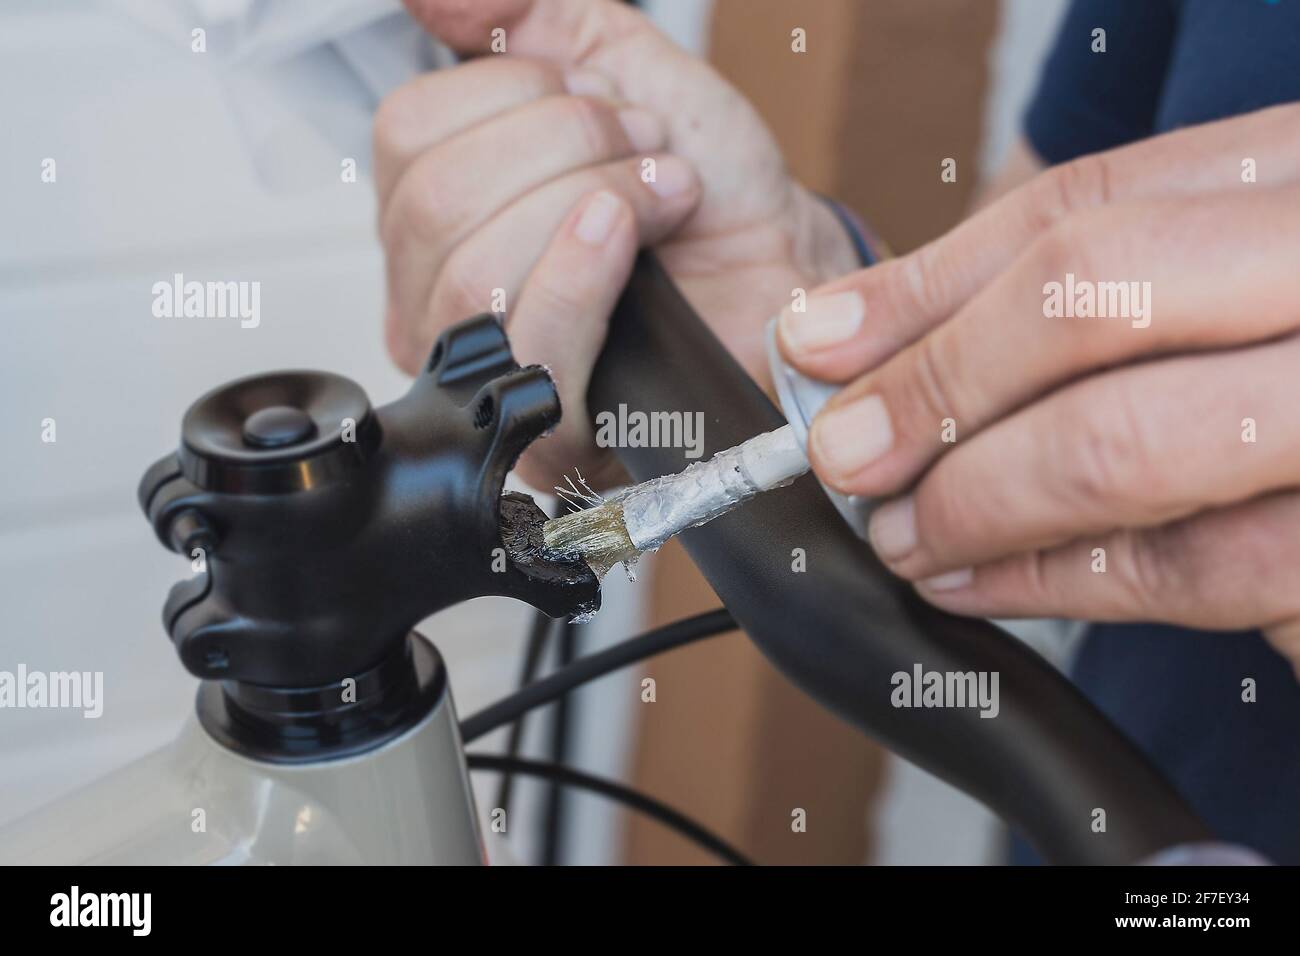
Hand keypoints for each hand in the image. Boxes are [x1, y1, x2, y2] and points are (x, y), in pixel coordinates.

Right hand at [378, 0, 858, 488]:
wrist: (781, 271)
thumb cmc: (707, 191)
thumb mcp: (617, 64)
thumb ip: (523, 17)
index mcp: (436, 205)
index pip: (406, 135)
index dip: (514, 95)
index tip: (604, 100)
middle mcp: (436, 290)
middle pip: (434, 202)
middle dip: (565, 146)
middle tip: (644, 150)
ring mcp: (482, 367)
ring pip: (471, 270)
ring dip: (588, 202)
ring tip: (658, 198)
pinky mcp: (540, 426)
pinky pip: (523, 341)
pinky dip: (581, 269)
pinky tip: (628, 237)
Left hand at [776, 104, 1299, 673]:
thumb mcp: (1238, 297)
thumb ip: (1093, 303)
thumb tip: (872, 340)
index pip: (1090, 205)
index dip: (929, 281)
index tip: (818, 339)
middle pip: (1092, 295)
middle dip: (936, 382)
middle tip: (843, 452)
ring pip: (1124, 439)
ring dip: (974, 498)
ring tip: (899, 533)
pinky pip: (1182, 567)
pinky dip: (1052, 581)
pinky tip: (976, 583)